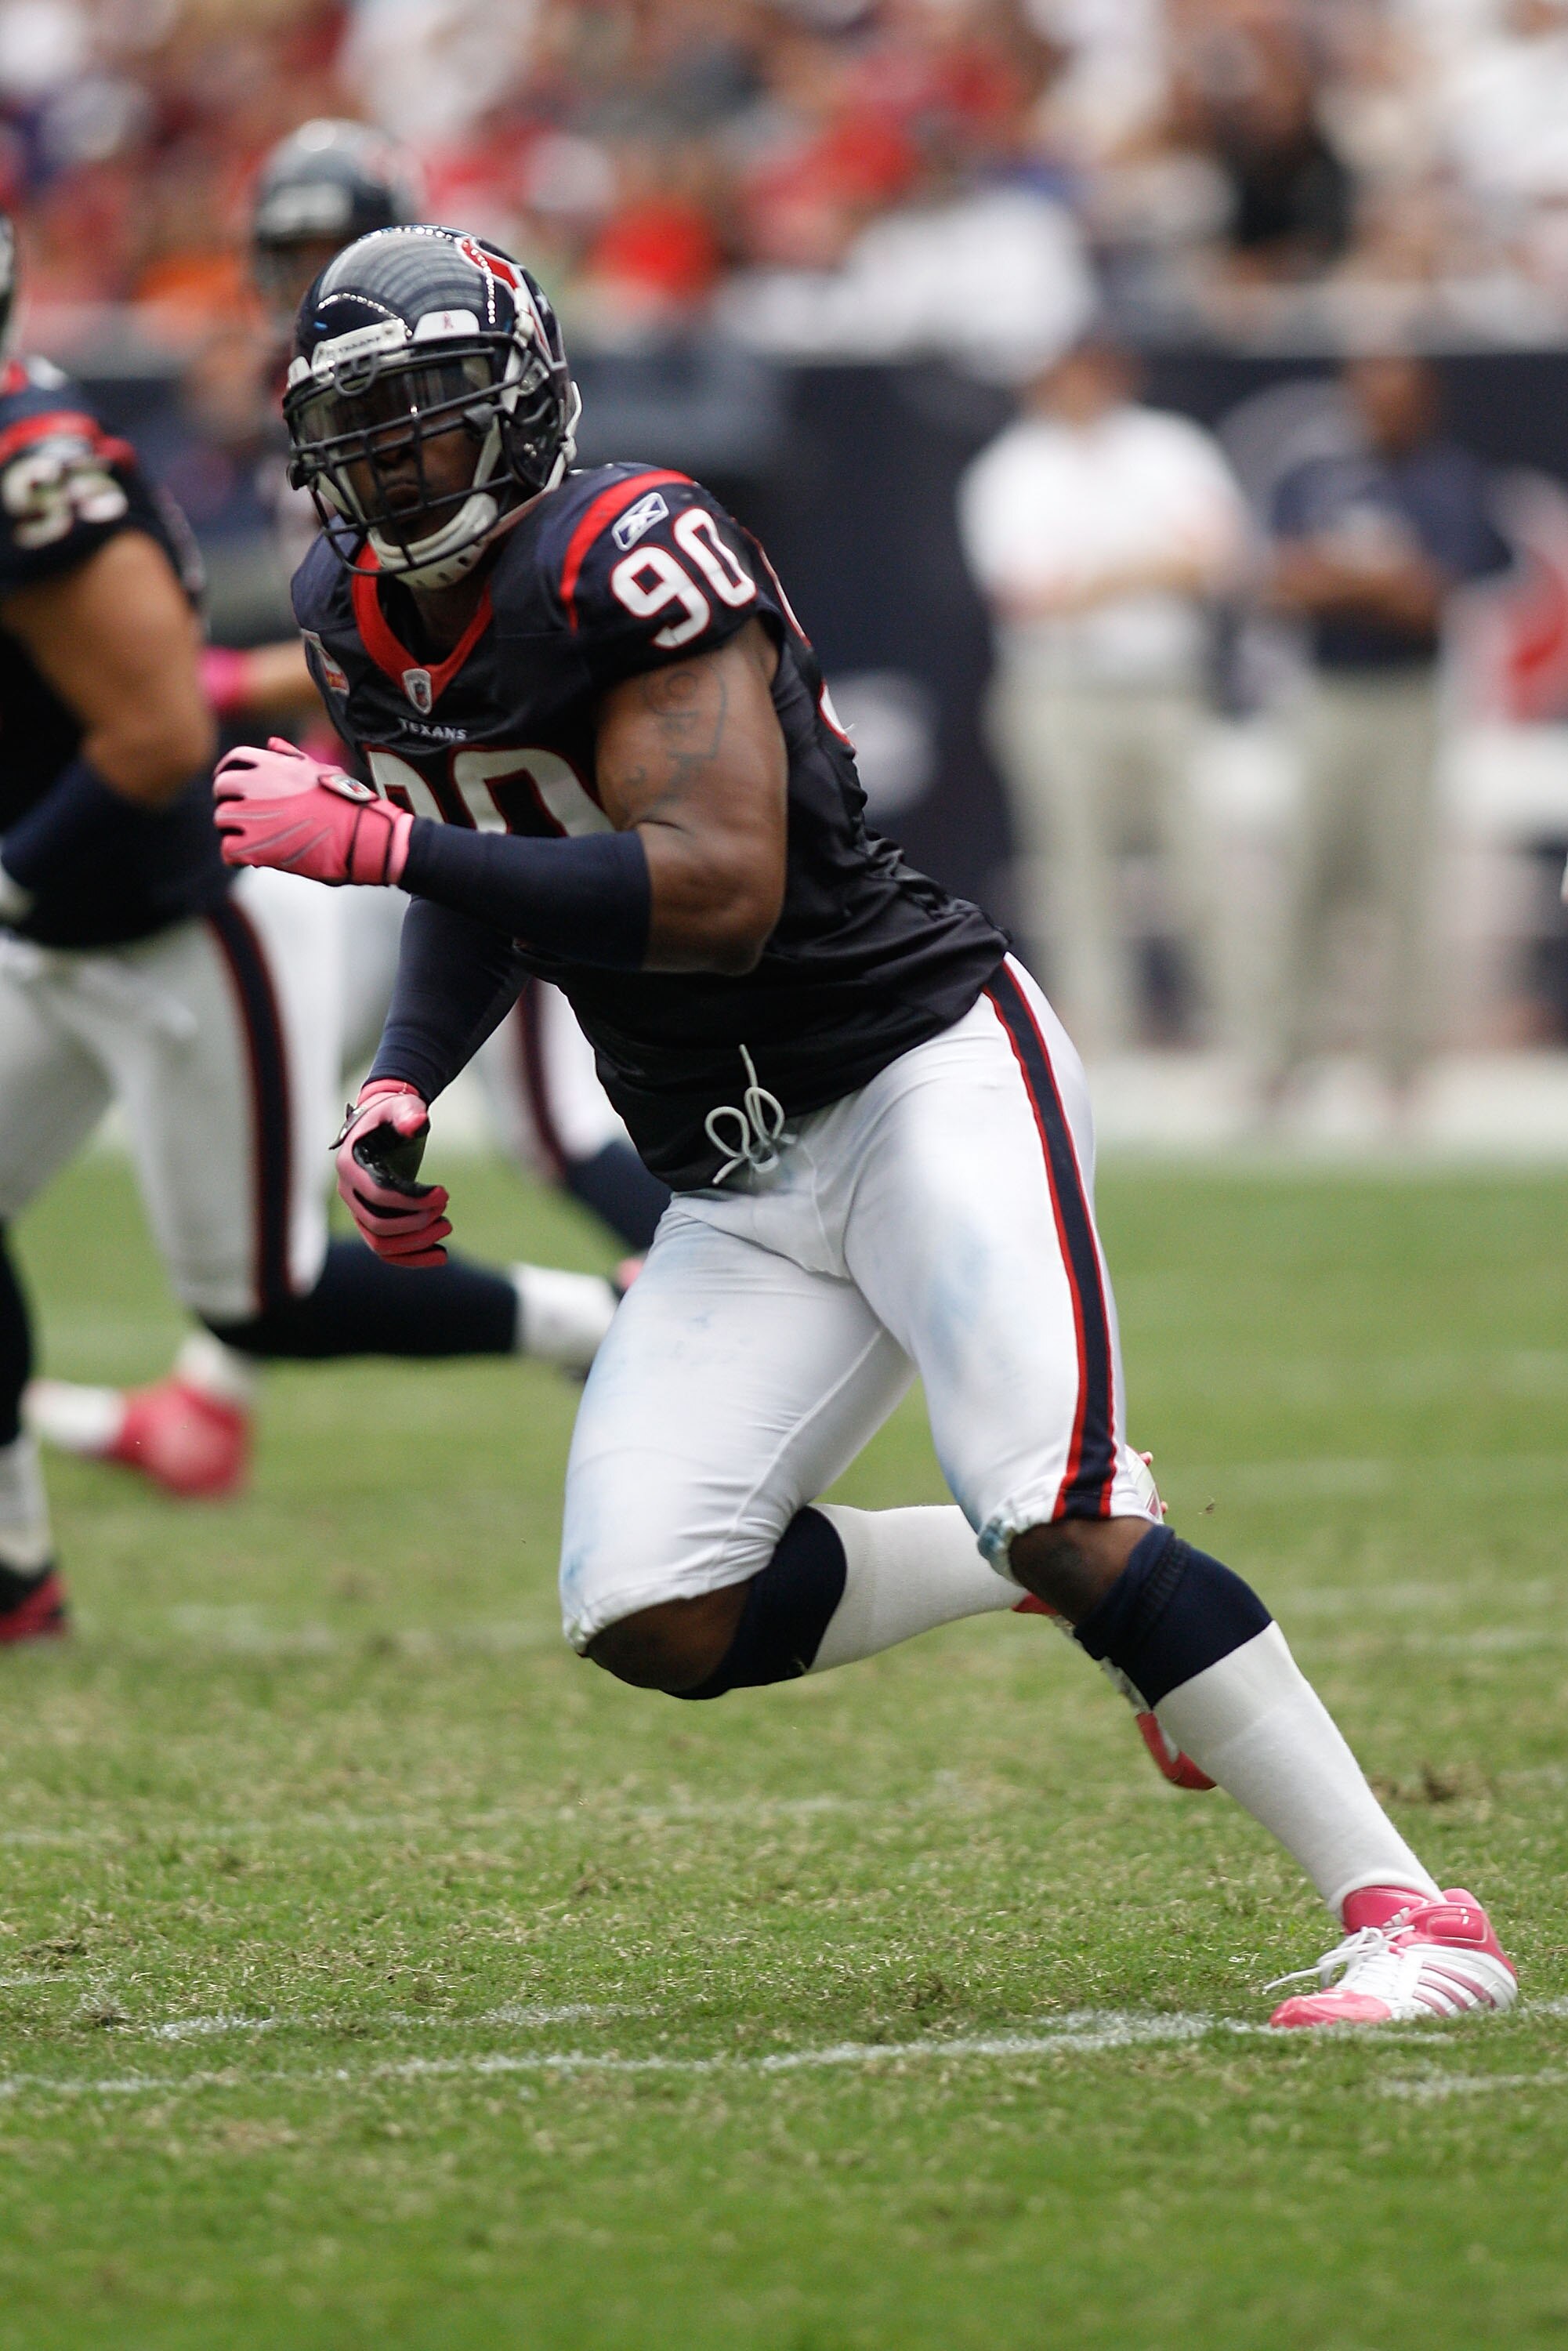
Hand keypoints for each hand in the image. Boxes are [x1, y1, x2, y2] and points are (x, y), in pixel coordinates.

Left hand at [213, 737, 411, 885]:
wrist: (364, 836)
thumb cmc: (350, 805)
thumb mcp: (322, 770)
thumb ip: (291, 756)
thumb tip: (272, 743)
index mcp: (274, 764)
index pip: (234, 761)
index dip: (230, 774)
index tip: (236, 789)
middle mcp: (257, 784)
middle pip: (222, 788)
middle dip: (230, 802)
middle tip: (245, 819)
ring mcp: (253, 814)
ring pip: (221, 820)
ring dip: (234, 831)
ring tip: (255, 841)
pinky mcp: (255, 845)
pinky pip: (227, 850)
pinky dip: (236, 857)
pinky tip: (255, 859)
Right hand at [334, 1082, 450, 1265]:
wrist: (384, 1125)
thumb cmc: (392, 1115)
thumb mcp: (402, 1109)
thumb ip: (408, 1114)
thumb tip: (417, 1124)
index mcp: (350, 1165)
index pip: (379, 1194)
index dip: (413, 1200)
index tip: (444, 1193)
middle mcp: (348, 1192)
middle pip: (378, 1225)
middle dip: (416, 1223)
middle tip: (446, 1210)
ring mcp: (357, 1210)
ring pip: (381, 1244)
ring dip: (416, 1243)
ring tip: (448, 1227)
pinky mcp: (371, 1221)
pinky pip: (386, 1250)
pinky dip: (412, 1258)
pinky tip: (441, 1254)